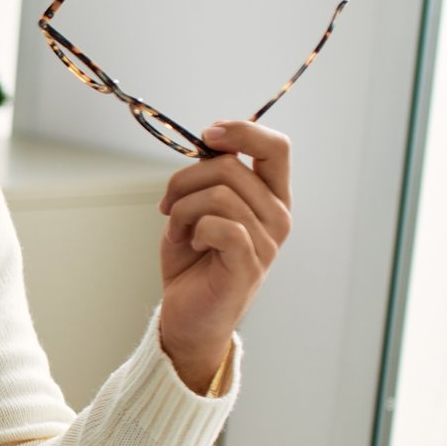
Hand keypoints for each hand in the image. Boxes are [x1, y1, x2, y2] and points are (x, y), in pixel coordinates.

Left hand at [157, 120, 291, 391]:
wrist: (187, 314)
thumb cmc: (193, 260)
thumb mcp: (197, 207)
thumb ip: (209, 176)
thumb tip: (207, 143)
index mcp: (270, 196)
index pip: (276, 147)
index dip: (242, 131)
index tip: (208, 135)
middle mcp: (278, 216)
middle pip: (230, 167)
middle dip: (184, 180)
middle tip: (168, 205)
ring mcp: (268, 242)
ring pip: (218, 195)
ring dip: (182, 210)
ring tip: (178, 232)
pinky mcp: (249, 265)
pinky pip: (219, 226)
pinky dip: (192, 230)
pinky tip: (190, 245)